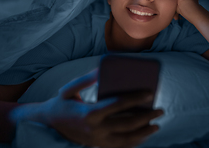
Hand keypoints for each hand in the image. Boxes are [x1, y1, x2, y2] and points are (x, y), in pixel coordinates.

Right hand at [12, 70, 163, 147]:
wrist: (48, 125)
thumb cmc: (61, 104)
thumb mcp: (69, 89)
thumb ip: (86, 79)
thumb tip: (103, 69)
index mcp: (89, 113)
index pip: (118, 105)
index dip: (135, 98)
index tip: (149, 92)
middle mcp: (95, 130)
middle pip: (127, 123)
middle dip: (146, 117)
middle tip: (160, 110)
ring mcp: (98, 141)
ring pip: (127, 139)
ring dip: (144, 133)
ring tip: (156, 125)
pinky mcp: (98, 146)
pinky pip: (120, 147)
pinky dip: (135, 143)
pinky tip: (144, 136)